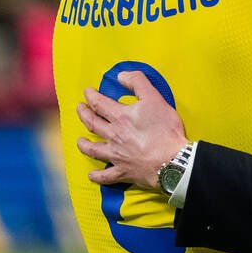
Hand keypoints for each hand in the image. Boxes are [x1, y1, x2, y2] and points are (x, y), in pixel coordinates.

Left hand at [76, 70, 187, 189]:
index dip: (91, 96)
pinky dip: (97, 176)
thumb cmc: (165, 129)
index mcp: (120, 117)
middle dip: (83, 114)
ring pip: (94, 150)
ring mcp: (117, 156)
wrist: (172, 160)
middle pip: (92, 124)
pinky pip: (106, 176)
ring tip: (80, 141)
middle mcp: (114, 136)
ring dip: (84, 145)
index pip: (99, 104)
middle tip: (79, 109)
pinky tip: (91, 175)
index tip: (87, 92)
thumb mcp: (155, 98)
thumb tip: (121, 75)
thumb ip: (138, 82)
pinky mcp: (123, 172)